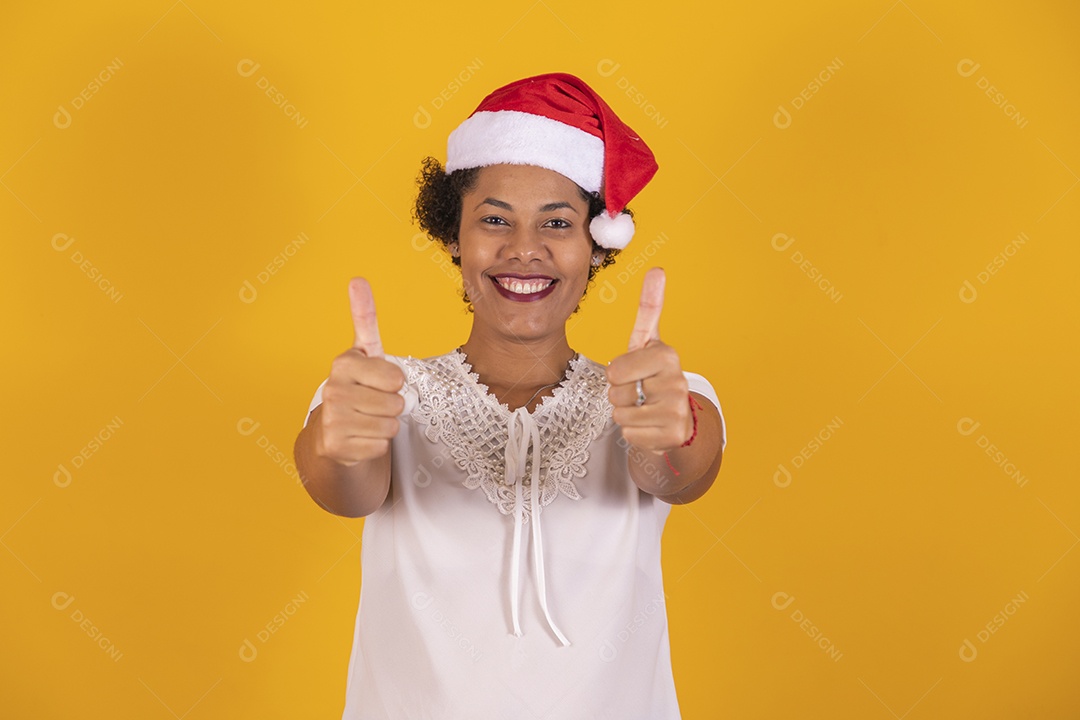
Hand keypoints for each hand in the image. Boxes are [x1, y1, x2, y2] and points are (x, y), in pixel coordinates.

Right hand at [315, 278, 405, 465]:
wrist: (334, 432)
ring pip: (390, 425)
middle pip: (396, 403)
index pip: (395, 376)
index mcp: (343, 363)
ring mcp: (332, 419)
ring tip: (367, 420)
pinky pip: (380, 446)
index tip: (379, 380)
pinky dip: (376, 446)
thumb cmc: (359, 388)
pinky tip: (360, 438)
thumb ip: (364, 318)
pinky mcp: (335, 446)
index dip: (395, 382)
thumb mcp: (365, 354)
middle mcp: (333, 389)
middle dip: (393, 406)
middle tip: (374, 404)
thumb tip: (357, 278)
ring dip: (386, 426)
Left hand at [606, 268, 691, 452]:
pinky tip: (650, 426)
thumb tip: (658, 268)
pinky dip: (634, 434)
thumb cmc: (652, 375)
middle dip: (619, 395)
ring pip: (621, 416)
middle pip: (615, 394)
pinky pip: (630, 435)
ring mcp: (677, 410)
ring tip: (643, 408)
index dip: (617, 373)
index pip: (615, 370)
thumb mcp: (646, 341)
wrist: (674, 415)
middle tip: (637, 392)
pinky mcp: (673, 435)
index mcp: (666, 354)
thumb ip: (650, 307)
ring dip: (625, 415)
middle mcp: (676, 381)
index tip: (634, 372)